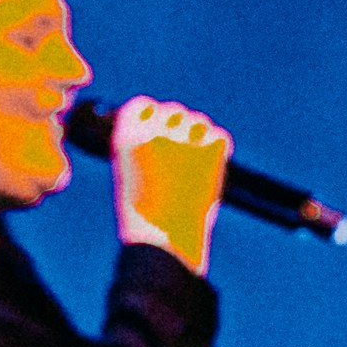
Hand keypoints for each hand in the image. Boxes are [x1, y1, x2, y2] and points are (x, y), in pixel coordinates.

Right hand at [103, 95, 233, 272]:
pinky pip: (219, 137)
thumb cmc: (144, 217)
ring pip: (199, 121)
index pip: (142, 104)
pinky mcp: (210, 152)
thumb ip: (144, 149)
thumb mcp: (130, 176)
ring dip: (199, 135)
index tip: (157, 129)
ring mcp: (183, 141)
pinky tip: (211, 166)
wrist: (164, 241)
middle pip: (173, 110)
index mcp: (126, 138)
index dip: (153, 115)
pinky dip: (218, 148)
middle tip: (181, 153)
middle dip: (179, 126)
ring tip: (195, 165)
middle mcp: (153, 133)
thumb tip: (165, 128)